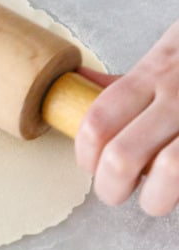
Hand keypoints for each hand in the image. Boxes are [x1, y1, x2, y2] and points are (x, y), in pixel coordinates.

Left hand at [75, 20, 178, 215]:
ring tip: (156, 198)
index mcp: (153, 73)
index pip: (98, 122)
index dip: (85, 156)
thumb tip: (81, 83)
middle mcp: (178, 95)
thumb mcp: (169, 51)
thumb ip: (128, 80)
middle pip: (122, 157)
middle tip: (116, 191)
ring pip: (168, 172)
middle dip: (111, 188)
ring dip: (156, 198)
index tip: (91, 165)